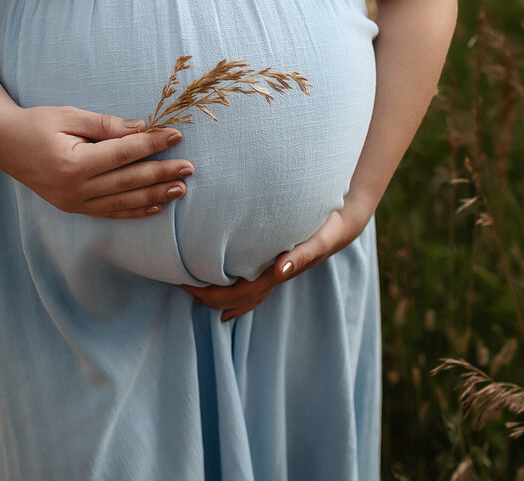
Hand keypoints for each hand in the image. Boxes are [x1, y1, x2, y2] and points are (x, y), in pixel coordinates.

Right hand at [0, 105, 193, 218]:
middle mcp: (74, 189)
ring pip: (123, 201)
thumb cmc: (36, 124)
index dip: (151, 144)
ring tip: (180, 189)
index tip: (175, 135)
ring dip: (154, 195)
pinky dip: (134, 210)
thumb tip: (141, 128)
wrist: (3, 144)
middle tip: (189, 167)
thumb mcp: (69, 116)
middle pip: (128, 181)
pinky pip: (110, 212)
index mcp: (73, 163)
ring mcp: (73, 203)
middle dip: (161, 173)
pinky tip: (156, 205)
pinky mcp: (73, 208)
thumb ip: (105, 125)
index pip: (123, 153)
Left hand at [179, 199, 375, 320]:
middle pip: (236, 298)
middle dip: (208, 297)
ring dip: (219, 298)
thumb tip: (280, 270)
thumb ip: (301, 255)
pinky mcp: (276, 265)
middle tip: (181, 287)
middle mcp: (274, 278)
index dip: (212, 293)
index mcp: (278, 274)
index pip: (239, 293)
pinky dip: (237, 297)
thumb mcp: (317, 240)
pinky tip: (225, 297)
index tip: (187, 285)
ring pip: (243, 296)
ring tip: (195, 295)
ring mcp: (275, 274)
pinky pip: (252, 287)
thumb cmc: (328, 229)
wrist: (342, 225)